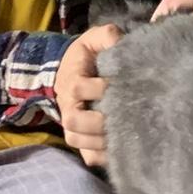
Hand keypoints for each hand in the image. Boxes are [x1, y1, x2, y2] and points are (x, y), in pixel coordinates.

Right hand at [57, 23, 122, 168]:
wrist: (75, 70)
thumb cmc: (90, 54)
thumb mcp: (96, 38)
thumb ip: (108, 36)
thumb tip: (121, 42)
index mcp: (71, 80)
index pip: (78, 89)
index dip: (99, 89)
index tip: (120, 84)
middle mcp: (68, 105)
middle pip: (73, 121)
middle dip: (98, 121)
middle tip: (122, 116)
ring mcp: (73, 125)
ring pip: (77, 140)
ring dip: (99, 141)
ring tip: (124, 136)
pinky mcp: (82, 138)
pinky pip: (86, 155)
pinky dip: (101, 157)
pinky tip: (122, 152)